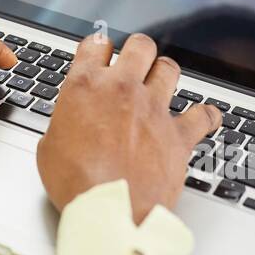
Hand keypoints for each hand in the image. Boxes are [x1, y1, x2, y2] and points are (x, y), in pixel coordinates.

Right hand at [36, 32, 220, 222]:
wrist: (108, 211)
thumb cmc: (75, 183)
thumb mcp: (49, 146)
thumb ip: (63, 122)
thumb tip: (69, 124)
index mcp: (86, 86)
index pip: (96, 44)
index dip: (98, 48)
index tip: (100, 54)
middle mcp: (123, 89)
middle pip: (140, 45)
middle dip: (137, 51)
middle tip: (134, 63)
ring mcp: (154, 109)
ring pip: (169, 69)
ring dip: (164, 74)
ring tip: (160, 84)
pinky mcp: (178, 135)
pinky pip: (203, 115)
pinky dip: (205, 115)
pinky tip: (204, 117)